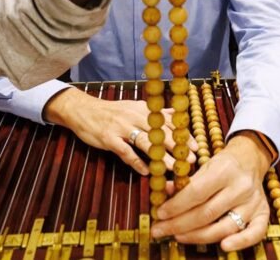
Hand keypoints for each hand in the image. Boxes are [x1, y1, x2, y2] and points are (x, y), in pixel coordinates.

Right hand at [44, 87, 196, 174]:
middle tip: (190, 161)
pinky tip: (145, 172)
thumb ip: (155, 112)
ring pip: (145, 143)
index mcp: (144, 110)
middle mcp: (136, 116)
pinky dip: (136, 162)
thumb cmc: (112, 111)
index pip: (169, 122)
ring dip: (160, 157)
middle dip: (177, 147)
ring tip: (172, 169)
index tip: (195, 147)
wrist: (83, 110)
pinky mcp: (109, 138)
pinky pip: (125, 151)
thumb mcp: (135, 107)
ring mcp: (122, 127)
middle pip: (161, 132)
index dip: (183, 135)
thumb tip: (175, 113)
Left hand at [151, 132, 272, 251]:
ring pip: (225, 227)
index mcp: (224, 170)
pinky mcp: (263, 212)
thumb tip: (163, 194)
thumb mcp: (204, 166)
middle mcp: (240, 186)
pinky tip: (223, 246)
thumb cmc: (223, 164)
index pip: (196, 193)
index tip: (159, 214)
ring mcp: (253, 202)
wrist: (250, 158)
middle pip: (207, 213)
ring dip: (198, 236)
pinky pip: (255, 233)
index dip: (176, 206)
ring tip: (178, 237)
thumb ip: (185, 183)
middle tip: (160, 230)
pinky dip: (240, 242)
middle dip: (179, 225)